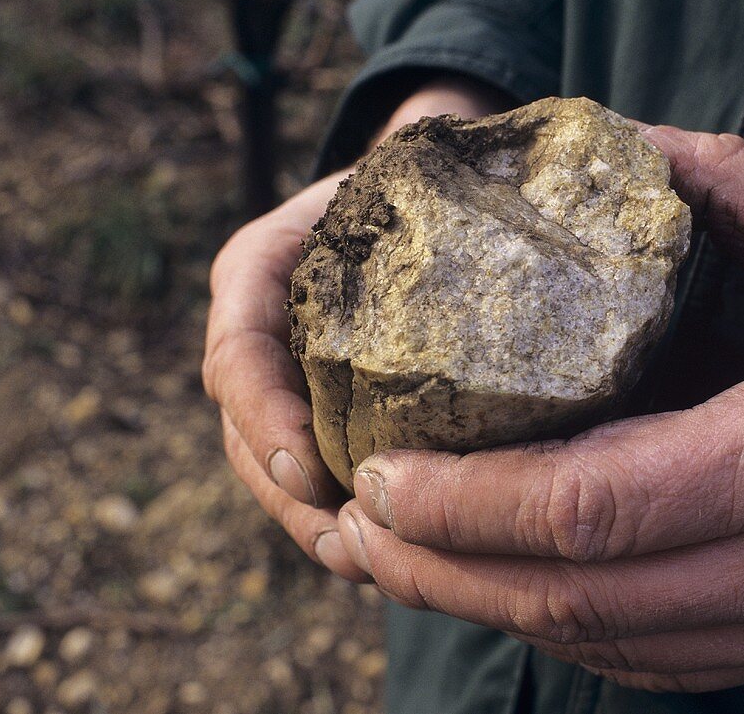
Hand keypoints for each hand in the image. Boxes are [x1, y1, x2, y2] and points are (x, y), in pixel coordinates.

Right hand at [203, 77, 513, 580]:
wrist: (407, 200)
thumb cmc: (408, 188)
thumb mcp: (402, 178)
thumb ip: (418, 212)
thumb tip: (504, 234)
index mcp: (258, 273)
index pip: (239, 352)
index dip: (265, 415)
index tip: (312, 469)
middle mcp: (258, 334)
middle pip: (248, 433)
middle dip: (292, 498)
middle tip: (347, 546)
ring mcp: (282, 382)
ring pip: (276, 470)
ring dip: (315, 524)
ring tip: (366, 564)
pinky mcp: (318, 417)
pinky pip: (316, 475)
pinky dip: (343, 518)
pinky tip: (388, 552)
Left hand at [335, 127, 743, 690]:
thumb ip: (739, 194)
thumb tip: (628, 149)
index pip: (596, 507)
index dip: (471, 501)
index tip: (385, 471)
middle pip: (571, 595)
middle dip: (440, 564)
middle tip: (355, 518)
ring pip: (593, 644)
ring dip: (478, 604)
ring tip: (393, 556)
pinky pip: (637, 661)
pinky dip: (550, 627)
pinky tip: (494, 588)